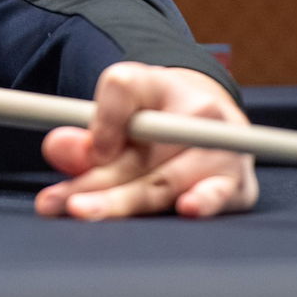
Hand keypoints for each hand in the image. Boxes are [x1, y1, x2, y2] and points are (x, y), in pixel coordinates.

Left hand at [34, 62, 258, 219]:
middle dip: (95, 182)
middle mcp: (198, 111)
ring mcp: (222, 147)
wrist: (211, 124)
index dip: (104, 119)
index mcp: (158, 84)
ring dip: (123, 202)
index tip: (86, 150)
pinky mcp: (239, 184)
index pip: (124, 88)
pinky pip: (218, 193)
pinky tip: (187, 208)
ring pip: (165, 180)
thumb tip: (61, 149)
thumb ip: (86, 128)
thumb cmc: (152, 120)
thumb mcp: (115, 111)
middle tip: (57, 203)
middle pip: (141, 152)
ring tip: (83, 212)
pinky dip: (204, 201)